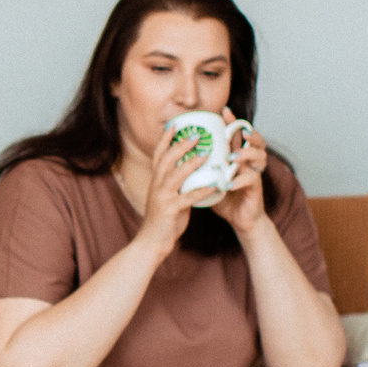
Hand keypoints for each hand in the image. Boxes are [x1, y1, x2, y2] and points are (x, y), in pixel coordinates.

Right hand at [129, 117, 206, 257]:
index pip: (159, 154)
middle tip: (197, 134)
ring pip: (176, 175)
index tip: (175, 124)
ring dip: (191, 163)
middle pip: (167, 159)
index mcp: (156, 180)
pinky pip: (188, 198)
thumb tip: (190, 170)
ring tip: (206, 154)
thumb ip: (176, 183)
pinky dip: (202, 190)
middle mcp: (156, 185)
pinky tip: (215, 185)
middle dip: (181, 144)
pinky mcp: (170, 210)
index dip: (166, 139)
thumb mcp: (167, 196)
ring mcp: (162, 197)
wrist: (152, 242)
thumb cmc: (163, 219)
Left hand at [208, 112, 270, 234]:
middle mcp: (248, 162)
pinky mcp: (255, 189)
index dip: (234, 122)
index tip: (224, 111)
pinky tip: (229, 184)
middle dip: (249, 133)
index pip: (238, 135)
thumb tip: (177, 151)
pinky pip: (251, 180)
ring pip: (258, 157)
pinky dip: (239, 181)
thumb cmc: (224, 196)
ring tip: (231, 158)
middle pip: (255, 141)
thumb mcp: (210, 177)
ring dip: (244, 155)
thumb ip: (200, 164)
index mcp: (237, 157)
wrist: (239, 219)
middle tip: (241, 131)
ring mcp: (254, 174)